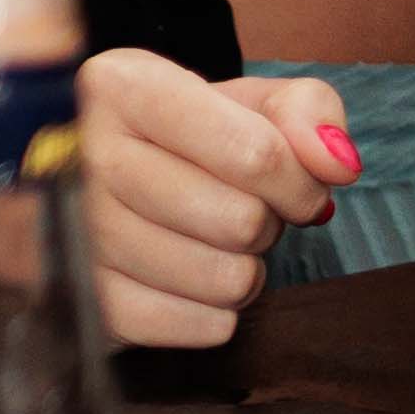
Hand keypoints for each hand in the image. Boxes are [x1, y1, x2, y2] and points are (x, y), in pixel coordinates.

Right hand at [74, 53, 350, 347]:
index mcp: (122, 87)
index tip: (295, 184)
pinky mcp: (90, 300)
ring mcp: (77, 233)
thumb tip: (337, 162)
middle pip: (241, 221)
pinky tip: (189, 278)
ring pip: (225, 280)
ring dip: (243, 268)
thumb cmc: (184, 137)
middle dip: (264, 221)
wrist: (98, 183)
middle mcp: (83, 155)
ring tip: (213, 241)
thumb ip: (306, 111)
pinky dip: (215, 310)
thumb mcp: (245, 99)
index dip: (298, 181)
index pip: (254, 153)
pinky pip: (204, 326)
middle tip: (239, 207)